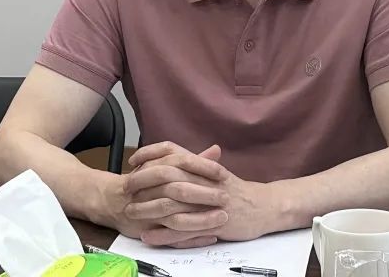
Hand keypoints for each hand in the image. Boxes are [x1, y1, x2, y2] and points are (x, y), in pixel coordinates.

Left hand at [128, 144, 274, 245]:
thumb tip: (168, 160)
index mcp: (204, 165)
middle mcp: (204, 180)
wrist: (263, 206)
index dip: (151, 154)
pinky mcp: (211, 224)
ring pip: (173, 204)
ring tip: (130, 213)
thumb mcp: (215, 172)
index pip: (173, 152)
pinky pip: (184, 230)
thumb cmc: (236, 190)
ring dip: (149, 209)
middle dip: (144, 182)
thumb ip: (194, 165)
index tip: (133, 160)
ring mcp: (207, 202)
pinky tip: (149, 236)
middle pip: (168, 176)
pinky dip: (164, 234)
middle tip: (125, 187)